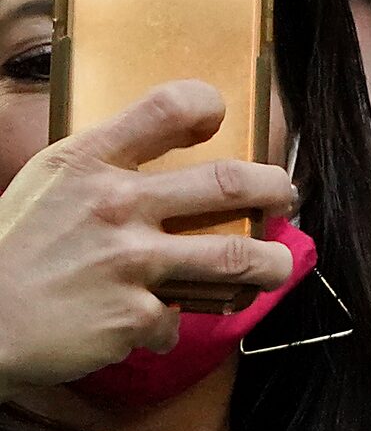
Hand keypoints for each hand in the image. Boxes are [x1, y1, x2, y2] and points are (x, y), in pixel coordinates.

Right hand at [0, 83, 296, 400]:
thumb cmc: (15, 250)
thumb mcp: (47, 184)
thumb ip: (104, 170)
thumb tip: (166, 161)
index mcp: (87, 163)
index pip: (164, 108)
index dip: (205, 105)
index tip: (221, 118)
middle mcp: (114, 205)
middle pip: (230, 184)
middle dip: (274, 189)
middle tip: (283, 196)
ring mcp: (128, 262)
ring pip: (236, 257)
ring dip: (270, 263)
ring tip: (274, 265)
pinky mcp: (133, 316)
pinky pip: (178, 319)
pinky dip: (170, 324)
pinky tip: (152, 321)